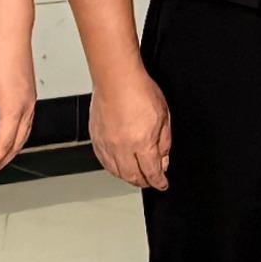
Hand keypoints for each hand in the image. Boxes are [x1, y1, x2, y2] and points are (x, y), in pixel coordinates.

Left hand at [0, 29, 37, 181]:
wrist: (13, 34)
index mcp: (14, 109)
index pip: (4, 144)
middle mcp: (26, 108)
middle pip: (17, 144)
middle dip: (3, 160)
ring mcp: (30, 101)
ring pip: (24, 135)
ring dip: (12, 150)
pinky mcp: (29, 95)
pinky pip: (26, 124)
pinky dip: (18, 136)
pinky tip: (10, 135)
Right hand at [92, 64, 171, 192]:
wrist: (115, 77)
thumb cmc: (139, 90)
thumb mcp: (163, 116)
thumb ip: (164, 142)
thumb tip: (163, 159)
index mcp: (142, 143)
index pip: (152, 172)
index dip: (159, 182)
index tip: (162, 184)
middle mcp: (122, 147)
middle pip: (133, 177)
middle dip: (144, 182)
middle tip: (150, 181)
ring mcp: (107, 144)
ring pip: (116, 172)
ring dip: (128, 177)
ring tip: (136, 176)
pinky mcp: (96, 138)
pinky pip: (103, 161)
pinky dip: (112, 168)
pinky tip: (118, 166)